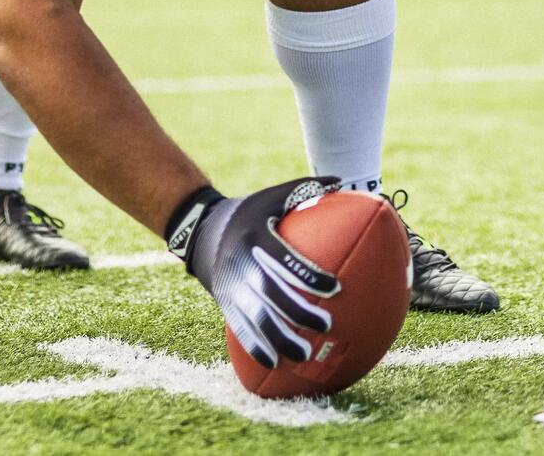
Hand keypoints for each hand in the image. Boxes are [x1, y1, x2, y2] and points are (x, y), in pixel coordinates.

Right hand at [166, 176, 339, 366]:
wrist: (202, 230)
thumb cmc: (249, 211)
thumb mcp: (271, 195)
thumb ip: (305, 188)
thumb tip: (341, 180)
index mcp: (254, 236)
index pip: (283, 259)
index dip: (308, 275)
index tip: (335, 289)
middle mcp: (240, 263)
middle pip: (269, 293)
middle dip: (297, 312)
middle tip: (326, 326)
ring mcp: (230, 286)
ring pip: (255, 318)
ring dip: (280, 339)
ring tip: (306, 355)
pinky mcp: (226, 302)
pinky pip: (241, 327)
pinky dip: (257, 346)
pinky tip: (275, 363)